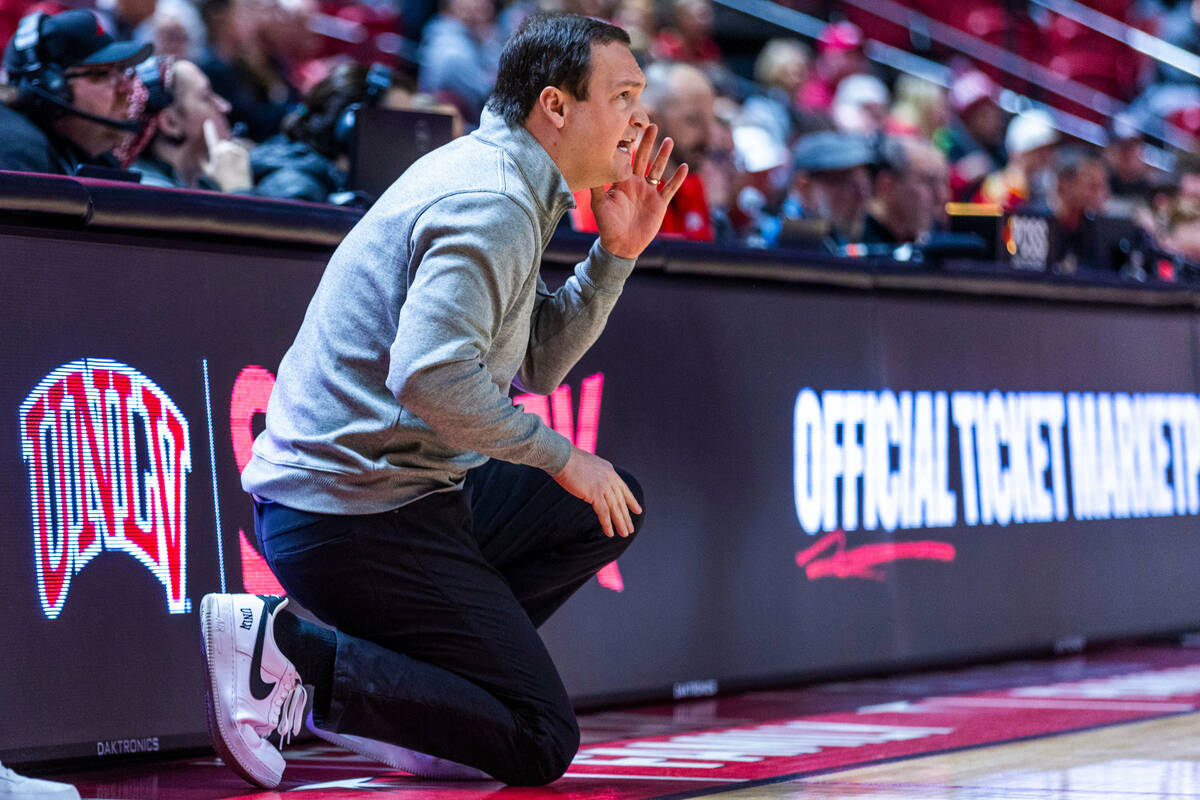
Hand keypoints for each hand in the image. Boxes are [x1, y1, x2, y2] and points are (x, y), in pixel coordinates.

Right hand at [202, 118, 252, 192]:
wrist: (237, 187)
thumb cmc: (221, 181)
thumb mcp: (208, 173)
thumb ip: (202, 162)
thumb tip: (199, 157)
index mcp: (216, 152)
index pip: (211, 137)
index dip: (209, 129)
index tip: (208, 122)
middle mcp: (226, 149)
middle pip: (223, 144)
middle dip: (223, 149)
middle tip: (224, 163)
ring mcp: (236, 150)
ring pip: (232, 146)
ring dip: (231, 152)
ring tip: (231, 165)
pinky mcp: (245, 153)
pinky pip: (240, 150)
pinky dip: (238, 154)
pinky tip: (237, 164)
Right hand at [552, 446, 642, 537]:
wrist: (561, 456)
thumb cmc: (568, 460)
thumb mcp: (588, 466)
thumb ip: (595, 475)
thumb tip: (593, 484)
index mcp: (609, 471)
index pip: (624, 489)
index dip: (631, 501)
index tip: (637, 510)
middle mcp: (609, 478)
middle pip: (621, 501)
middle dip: (626, 516)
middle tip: (630, 529)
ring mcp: (603, 486)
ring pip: (615, 509)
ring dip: (620, 523)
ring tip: (624, 534)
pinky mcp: (595, 494)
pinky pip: (604, 512)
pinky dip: (607, 524)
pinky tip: (609, 533)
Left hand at [591, 123, 688, 259]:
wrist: (620, 245)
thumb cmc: (606, 225)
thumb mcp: (598, 204)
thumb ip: (597, 185)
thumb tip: (589, 166)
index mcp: (621, 181)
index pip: (626, 158)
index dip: (629, 143)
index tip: (630, 126)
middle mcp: (636, 183)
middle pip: (643, 158)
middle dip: (647, 142)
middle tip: (651, 124)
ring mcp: (649, 192)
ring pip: (658, 169)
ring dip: (663, 156)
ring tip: (668, 140)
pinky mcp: (659, 203)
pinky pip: (670, 188)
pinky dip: (677, 179)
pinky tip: (684, 167)